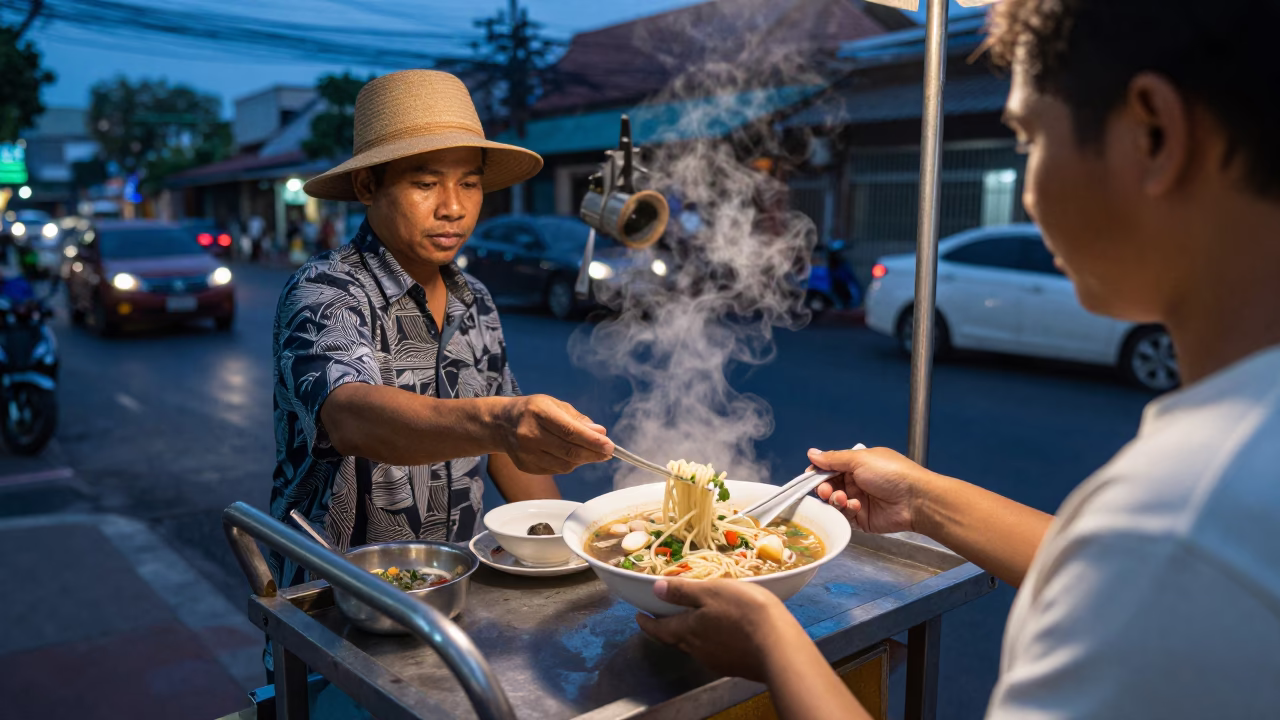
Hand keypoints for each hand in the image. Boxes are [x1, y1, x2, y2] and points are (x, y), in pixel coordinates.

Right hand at [499, 395, 613, 474]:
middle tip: (608, 452)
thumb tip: (600, 433)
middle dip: (593, 454)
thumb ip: (578, 420)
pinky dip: (568, 464)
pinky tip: (570, 456)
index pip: (570, 432)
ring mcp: (526, 453)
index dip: (593, 441)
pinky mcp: (526, 467)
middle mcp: (530, 434)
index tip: (610, 446)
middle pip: (569, 452)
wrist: (501, 423)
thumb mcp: (555, 405)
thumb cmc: (533, 410)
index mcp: (539, 413)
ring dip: (582, 460)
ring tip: (590, 452)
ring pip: (565, 465)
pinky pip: (556, 470)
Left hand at [634, 578, 804, 682]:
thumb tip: (655, 589)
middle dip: (665, 628)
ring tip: (691, 621)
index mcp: (687, 630)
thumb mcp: (711, 591)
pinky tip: (720, 634)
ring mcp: (716, 661)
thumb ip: (683, 592)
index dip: (647, 622)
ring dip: (688, 634)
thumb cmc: (744, 611)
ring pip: (694, 646)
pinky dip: (709, 641)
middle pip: (674, 639)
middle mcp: (697, 650)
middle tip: (661, 617)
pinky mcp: (734, 666)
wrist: (779, 646)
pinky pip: (714, 652)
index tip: (639, 615)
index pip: (659, 629)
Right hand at [808, 446, 934, 533]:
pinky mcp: (862, 519)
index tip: (809, 477)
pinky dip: (846, 510)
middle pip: (829, 486)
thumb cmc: (891, 473)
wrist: (915, 499)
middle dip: (824, 488)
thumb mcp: (860, 459)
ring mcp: (859, 500)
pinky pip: (844, 516)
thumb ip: (833, 459)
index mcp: (857, 464)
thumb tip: (812, 453)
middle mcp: (857, 482)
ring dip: (835, 499)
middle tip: (824, 490)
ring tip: (842, 499)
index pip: (830, 467)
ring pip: (834, 502)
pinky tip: (855, 506)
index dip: (818, 472)